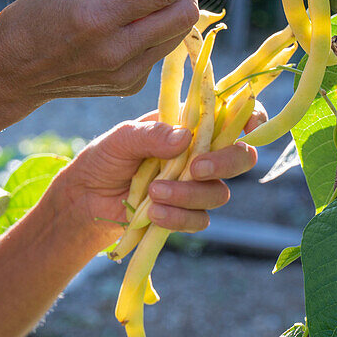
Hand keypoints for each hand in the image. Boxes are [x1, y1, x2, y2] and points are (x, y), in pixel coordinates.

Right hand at [0, 0, 219, 115]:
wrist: (11, 73)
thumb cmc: (34, 16)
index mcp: (97, 17)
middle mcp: (117, 50)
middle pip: (184, 13)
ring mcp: (126, 74)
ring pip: (179, 32)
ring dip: (176, 4)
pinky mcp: (131, 85)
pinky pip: (162, 48)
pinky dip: (160, 26)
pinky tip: (133, 19)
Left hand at [48, 115, 263, 248]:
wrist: (85, 200)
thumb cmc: (105, 158)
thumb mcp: (122, 138)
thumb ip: (152, 134)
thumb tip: (185, 137)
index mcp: (190, 126)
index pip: (234, 117)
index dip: (251, 118)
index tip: (248, 127)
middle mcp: (201, 154)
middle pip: (241, 157)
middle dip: (225, 163)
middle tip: (197, 168)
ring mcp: (196, 186)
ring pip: (219, 193)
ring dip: (188, 194)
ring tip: (154, 192)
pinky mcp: (186, 214)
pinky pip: (200, 219)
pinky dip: (179, 217)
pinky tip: (154, 213)